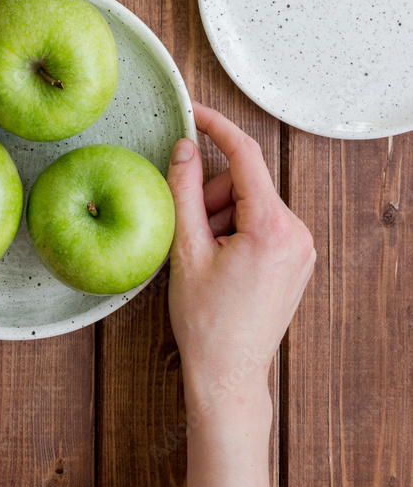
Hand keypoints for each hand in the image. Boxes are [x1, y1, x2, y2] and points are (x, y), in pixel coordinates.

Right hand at [166, 103, 313, 486]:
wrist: (229, 374)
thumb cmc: (205, 322)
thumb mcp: (185, 250)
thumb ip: (185, 191)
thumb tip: (185, 148)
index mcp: (272, 227)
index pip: (246, 156)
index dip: (217, 127)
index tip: (194, 112)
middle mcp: (297, 232)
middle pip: (245, 183)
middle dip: (211, 196)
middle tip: (188, 231)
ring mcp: (302, 247)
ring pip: (252, 203)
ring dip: (221, 217)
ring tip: (204, 257)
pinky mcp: (298, 259)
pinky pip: (263, 223)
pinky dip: (236, 230)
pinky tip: (220, 262)